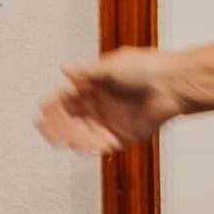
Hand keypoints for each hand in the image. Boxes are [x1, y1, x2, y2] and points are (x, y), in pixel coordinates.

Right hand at [36, 49, 179, 155]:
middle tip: (47, 131)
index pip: (66, 99)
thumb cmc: (145, 67)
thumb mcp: (109, 66)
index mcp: (93, 86)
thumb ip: (85, 73)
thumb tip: (64, 69)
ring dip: (73, 138)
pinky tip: (85, 146)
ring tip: (65, 141)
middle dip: (58, 126)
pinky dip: (93, 147)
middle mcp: (100, 105)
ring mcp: (111, 121)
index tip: (42, 112)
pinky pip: (103, 145)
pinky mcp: (124, 136)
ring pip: (84, 135)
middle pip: (71, 120)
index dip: (54, 106)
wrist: (171, 84)